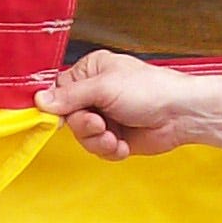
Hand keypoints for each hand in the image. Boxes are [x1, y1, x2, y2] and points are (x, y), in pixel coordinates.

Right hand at [37, 50, 194, 160]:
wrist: (182, 115)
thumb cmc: (150, 90)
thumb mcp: (105, 87)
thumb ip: (70, 96)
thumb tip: (39, 100)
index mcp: (90, 72)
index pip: (58, 91)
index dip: (58, 108)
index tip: (63, 116)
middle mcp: (95, 94)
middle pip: (68, 118)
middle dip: (85, 127)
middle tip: (100, 124)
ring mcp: (105, 116)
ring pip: (83, 137)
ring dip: (98, 141)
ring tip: (115, 137)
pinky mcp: (116, 136)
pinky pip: (99, 149)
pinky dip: (111, 150)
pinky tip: (124, 144)